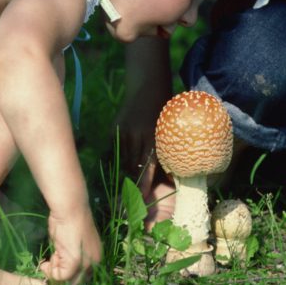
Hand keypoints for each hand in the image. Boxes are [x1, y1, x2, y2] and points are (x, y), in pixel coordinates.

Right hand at [38, 209, 102, 284]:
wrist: (71, 209)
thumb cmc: (70, 221)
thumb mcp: (73, 243)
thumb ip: (71, 257)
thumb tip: (60, 270)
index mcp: (96, 257)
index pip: (83, 277)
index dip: (67, 275)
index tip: (55, 265)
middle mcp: (94, 262)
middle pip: (76, 282)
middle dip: (60, 276)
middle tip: (49, 264)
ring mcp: (86, 264)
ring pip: (68, 282)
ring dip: (55, 272)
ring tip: (52, 257)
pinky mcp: (75, 263)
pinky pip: (61, 277)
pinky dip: (52, 270)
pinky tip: (50, 258)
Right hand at [115, 86, 168, 200]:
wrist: (148, 88)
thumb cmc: (165, 113)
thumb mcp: (169, 132)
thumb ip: (166, 153)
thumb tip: (170, 179)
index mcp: (153, 136)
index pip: (147, 165)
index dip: (144, 183)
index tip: (142, 197)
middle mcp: (137, 135)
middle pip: (133, 166)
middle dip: (136, 179)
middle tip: (138, 192)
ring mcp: (124, 132)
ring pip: (125, 160)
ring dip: (130, 169)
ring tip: (135, 175)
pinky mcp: (115, 130)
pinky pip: (118, 151)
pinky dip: (123, 157)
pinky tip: (130, 157)